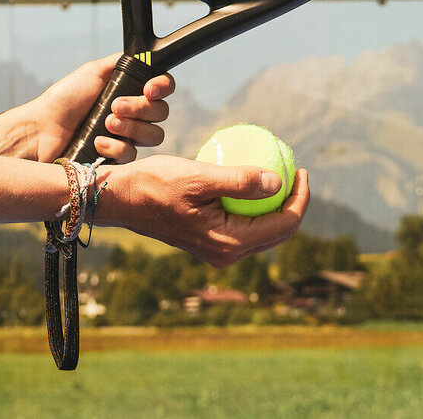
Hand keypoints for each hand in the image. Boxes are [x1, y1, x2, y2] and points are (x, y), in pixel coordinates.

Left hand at [27, 54, 174, 162]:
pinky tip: (97, 142)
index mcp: (131, 91)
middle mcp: (135, 114)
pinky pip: (133, 154)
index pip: (163, 88)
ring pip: (154, 135)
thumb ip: (121, 63)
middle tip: (115, 106)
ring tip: (106, 123)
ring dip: (131, 127)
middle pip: (162, 112)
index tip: (149, 89)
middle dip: (140, 108)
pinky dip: (115, 146)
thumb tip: (144, 55)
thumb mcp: (94, 72)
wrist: (42, 129)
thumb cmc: (65, 100)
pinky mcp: (119, 158)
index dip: (163, 87)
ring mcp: (128, 137)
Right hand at [99, 156, 309, 267]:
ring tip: (282, 175)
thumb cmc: (156, 183)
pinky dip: (256, 207)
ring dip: (277, 206)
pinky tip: (255, 180)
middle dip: (294, 203)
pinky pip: (245, 226)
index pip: (283, 224)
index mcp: (229, 242)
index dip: (300, 198)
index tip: (300, 168)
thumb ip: (240, 181)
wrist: (122, 200)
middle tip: (295, 170)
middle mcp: (227, 254)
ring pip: (263, 232)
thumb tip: (279, 182)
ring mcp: (219, 251)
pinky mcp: (210, 243)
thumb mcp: (199, 176)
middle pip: (278, 232)